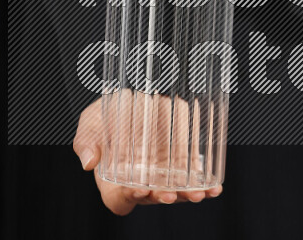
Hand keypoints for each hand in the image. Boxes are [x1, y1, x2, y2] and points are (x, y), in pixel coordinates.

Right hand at [73, 96, 222, 215]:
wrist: (131, 103)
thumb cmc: (107, 116)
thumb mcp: (91, 122)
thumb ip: (86, 139)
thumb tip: (87, 161)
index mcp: (112, 178)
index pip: (119, 198)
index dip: (129, 198)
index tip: (138, 191)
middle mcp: (138, 180)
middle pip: (151, 197)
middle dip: (163, 197)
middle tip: (169, 195)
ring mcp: (160, 173)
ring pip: (174, 189)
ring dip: (186, 194)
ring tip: (197, 194)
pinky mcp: (179, 162)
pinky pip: (192, 176)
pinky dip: (205, 184)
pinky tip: (215, 188)